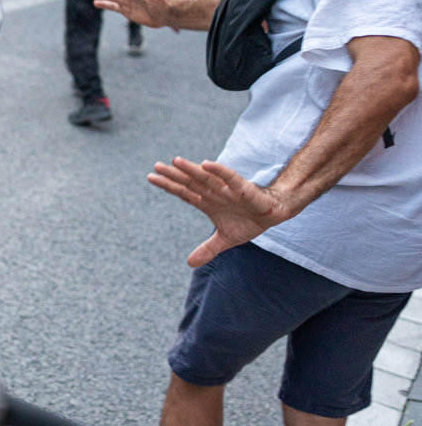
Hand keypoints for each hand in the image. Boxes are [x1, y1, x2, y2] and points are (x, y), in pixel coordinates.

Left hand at [148, 157, 294, 266]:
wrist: (275, 214)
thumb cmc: (248, 222)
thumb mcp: (225, 240)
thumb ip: (207, 249)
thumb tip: (189, 263)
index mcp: (207, 203)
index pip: (183, 193)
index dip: (168, 185)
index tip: (151, 177)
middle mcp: (214, 193)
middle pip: (190, 183)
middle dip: (173, 175)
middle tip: (155, 167)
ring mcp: (227, 190)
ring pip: (206, 179)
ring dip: (191, 170)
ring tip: (174, 161)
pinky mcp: (244, 189)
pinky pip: (230, 178)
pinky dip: (218, 171)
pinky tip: (205, 164)